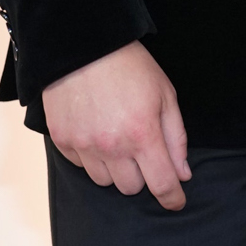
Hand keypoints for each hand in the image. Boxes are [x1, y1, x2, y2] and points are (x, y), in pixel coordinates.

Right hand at [43, 41, 191, 210]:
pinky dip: (91, 157)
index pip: (162, 183)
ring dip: (115, 168)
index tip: (176, 201)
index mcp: (143, 134)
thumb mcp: (165, 95)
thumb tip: (182, 173)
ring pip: (105, 181)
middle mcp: (112, 145)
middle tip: (141, 149)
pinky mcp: (62, 140)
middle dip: (142, 174)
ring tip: (116, 139)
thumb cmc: (129, 67)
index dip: (173, 198)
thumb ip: (176, 138)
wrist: (83, 44)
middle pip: (131, 188)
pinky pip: (81, 166)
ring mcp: (84, 144)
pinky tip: (96, 131)